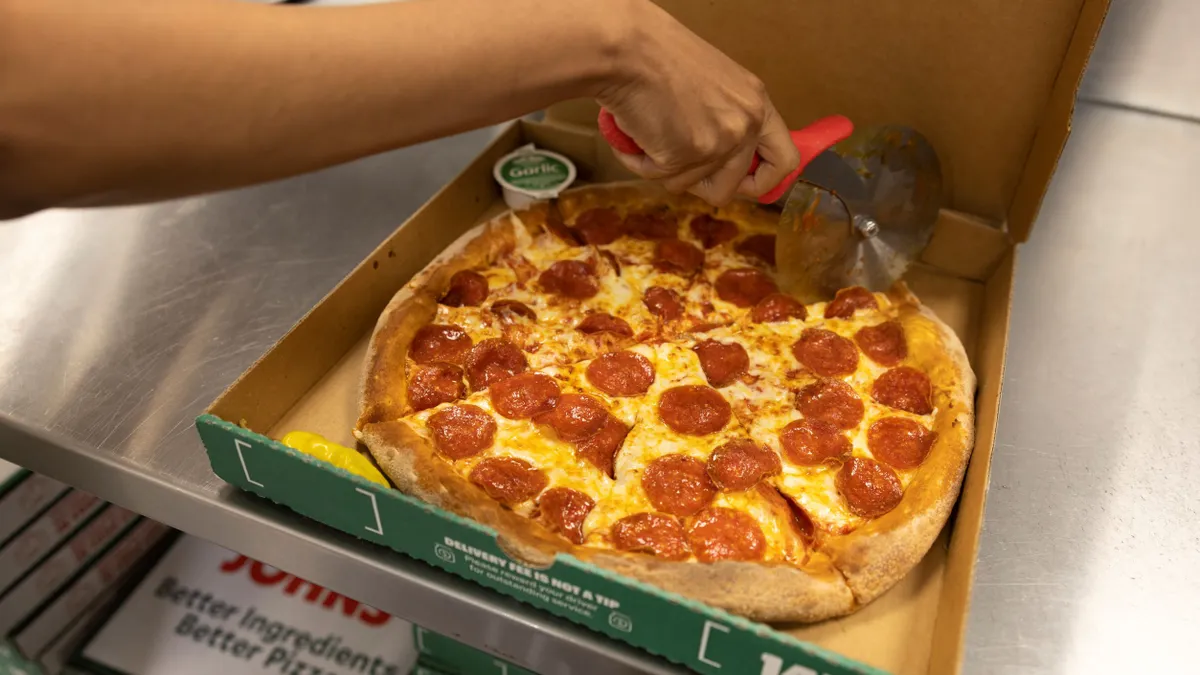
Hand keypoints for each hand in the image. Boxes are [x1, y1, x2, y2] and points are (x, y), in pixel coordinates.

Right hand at [596, 1, 798, 205]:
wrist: (627, 49)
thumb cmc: (657, 58)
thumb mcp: (712, 86)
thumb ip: (726, 120)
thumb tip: (720, 161)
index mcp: (757, 103)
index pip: (784, 160)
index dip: (762, 181)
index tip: (740, 183)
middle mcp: (747, 124)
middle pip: (730, 187)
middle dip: (697, 182)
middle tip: (674, 159)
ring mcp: (720, 142)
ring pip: (690, 186)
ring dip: (663, 168)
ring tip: (648, 131)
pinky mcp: (688, 155)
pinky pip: (661, 177)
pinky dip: (641, 162)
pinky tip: (635, 134)